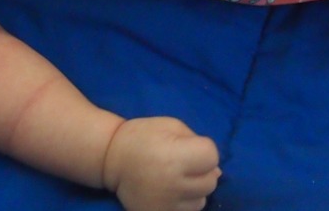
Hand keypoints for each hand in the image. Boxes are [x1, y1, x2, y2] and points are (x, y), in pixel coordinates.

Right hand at [103, 117, 220, 210]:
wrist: (111, 158)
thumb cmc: (142, 136)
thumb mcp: (170, 125)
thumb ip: (195, 142)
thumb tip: (216, 171)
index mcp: (175, 156)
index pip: (212, 157)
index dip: (204, 149)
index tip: (189, 146)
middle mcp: (174, 183)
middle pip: (211, 180)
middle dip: (202, 170)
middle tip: (184, 162)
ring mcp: (168, 204)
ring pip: (202, 199)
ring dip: (195, 188)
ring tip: (177, 177)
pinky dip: (185, 201)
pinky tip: (172, 190)